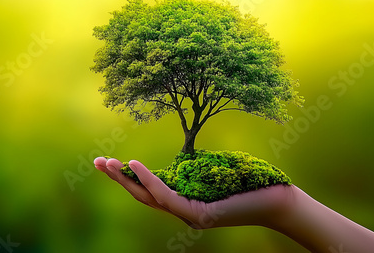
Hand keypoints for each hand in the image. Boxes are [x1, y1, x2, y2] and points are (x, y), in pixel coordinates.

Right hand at [94, 157, 294, 228]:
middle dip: (117, 180)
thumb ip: (191, 169)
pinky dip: (148, 180)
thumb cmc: (248, 181)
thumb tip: (179, 157)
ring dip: (125, 180)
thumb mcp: (211, 171)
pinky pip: (167, 197)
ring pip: (148, 199)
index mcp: (184, 201)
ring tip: (107, 162)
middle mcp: (183, 211)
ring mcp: (189, 216)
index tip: (110, 161)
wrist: (278, 199)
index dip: (127, 177)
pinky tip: (134, 165)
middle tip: (96, 162)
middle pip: (142, 197)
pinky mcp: (198, 215)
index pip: (149, 191)